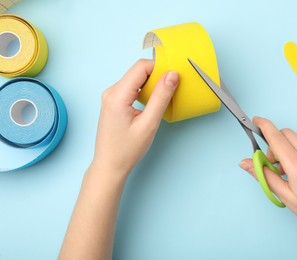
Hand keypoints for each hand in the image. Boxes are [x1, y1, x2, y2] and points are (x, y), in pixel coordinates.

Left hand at [92, 59, 178, 174]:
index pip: (141, 67)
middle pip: (137, 71)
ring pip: (135, 79)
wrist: (110, 165)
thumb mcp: (149, 124)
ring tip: (162, 98)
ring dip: (151, 84)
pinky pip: (131, 88)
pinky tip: (152, 103)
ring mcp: (110, 97)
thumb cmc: (127, 149)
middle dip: (156, 76)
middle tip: (171, 89)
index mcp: (117, 95)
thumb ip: (161, 97)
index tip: (174, 77)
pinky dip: (144, 91)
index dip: (159, 68)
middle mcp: (111, 92)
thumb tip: (172, 75)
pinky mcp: (113, 102)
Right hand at [239, 117, 296, 257]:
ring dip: (288, 146)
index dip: (264, 126)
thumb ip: (264, 176)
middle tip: (273, 162)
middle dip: (275, 142)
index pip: (276, 138)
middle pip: (287, 133)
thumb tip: (245, 163)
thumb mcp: (286, 197)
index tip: (257, 120)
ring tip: (289, 169)